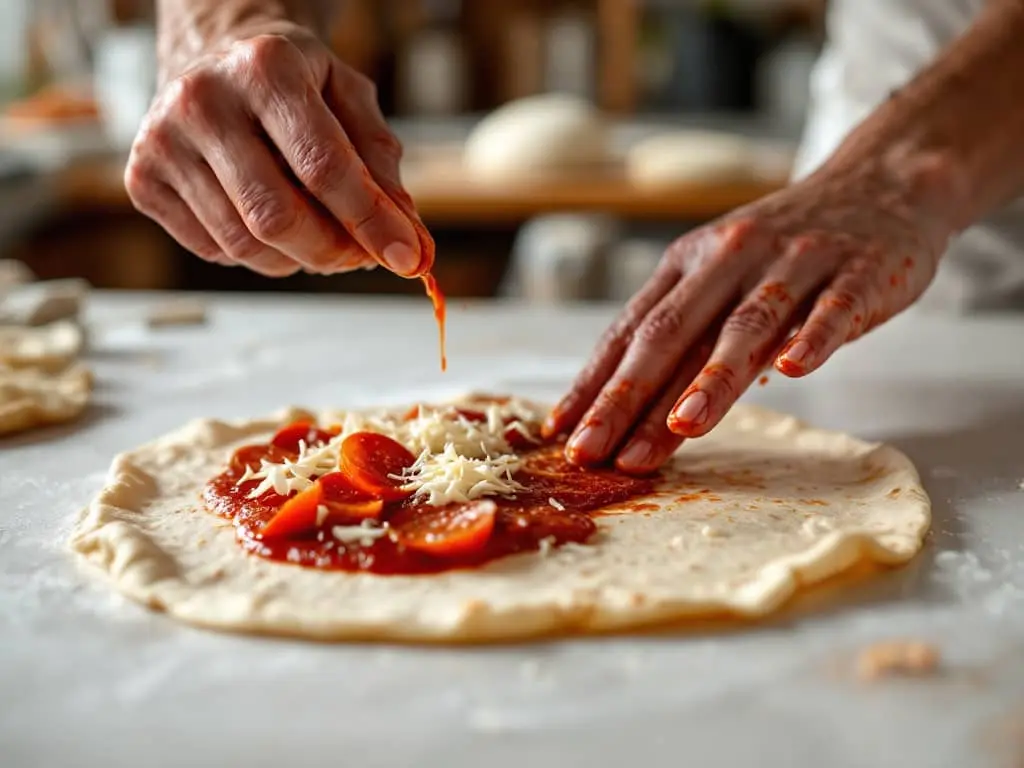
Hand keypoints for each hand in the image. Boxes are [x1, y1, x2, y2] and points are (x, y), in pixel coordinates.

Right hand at [125, 24, 430, 277]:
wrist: (211, 56)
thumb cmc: (291, 81)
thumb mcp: (348, 96)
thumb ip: (380, 160)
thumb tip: (404, 232)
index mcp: (265, 68)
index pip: (324, 166)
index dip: (370, 221)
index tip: (407, 257)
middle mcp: (202, 99)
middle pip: (276, 216)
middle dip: (332, 251)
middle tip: (359, 255)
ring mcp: (161, 141)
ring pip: (245, 244)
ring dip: (296, 258)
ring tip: (316, 234)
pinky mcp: (142, 180)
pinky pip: (214, 250)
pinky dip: (256, 253)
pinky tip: (266, 220)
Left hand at [545, 163, 952, 472]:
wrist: (879, 186)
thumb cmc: (784, 249)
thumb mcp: (719, 276)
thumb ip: (682, 332)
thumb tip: (624, 404)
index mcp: (689, 263)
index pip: (631, 330)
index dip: (594, 383)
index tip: (564, 433)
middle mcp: (731, 258)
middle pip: (672, 332)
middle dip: (629, 395)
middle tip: (596, 449)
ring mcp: (795, 264)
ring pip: (747, 325)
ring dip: (713, 378)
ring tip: (683, 426)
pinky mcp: (858, 273)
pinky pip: (833, 309)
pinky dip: (813, 339)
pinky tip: (794, 371)